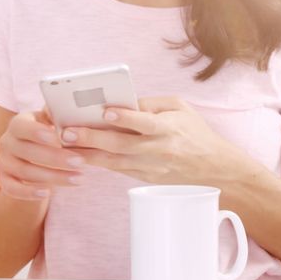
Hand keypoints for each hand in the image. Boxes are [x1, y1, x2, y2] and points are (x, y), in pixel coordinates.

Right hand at [0, 108, 86, 200]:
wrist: (36, 155)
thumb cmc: (51, 133)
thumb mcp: (54, 121)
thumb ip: (59, 116)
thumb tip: (71, 108)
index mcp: (18, 124)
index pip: (22, 127)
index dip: (37, 132)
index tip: (58, 139)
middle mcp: (7, 142)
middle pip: (27, 151)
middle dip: (55, 158)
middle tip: (80, 162)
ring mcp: (3, 162)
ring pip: (25, 171)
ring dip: (53, 177)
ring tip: (78, 178)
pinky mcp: (4, 180)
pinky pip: (13, 189)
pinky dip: (29, 193)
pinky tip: (48, 194)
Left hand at [61, 97, 247, 185]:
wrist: (213, 169)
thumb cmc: (196, 133)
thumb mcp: (181, 108)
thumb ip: (152, 103)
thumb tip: (123, 102)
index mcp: (169, 128)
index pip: (145, 122)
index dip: (126, 117)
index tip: (106, 111)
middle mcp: (158, 149)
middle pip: (121, 144)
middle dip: (93, 138)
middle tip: (69, 132)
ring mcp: (150, 167)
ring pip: (114, 161)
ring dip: (88, 154)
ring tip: (66, 146)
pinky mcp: (145, 178)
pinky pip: (118, 169)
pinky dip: (99, 162)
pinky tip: (81, 155)